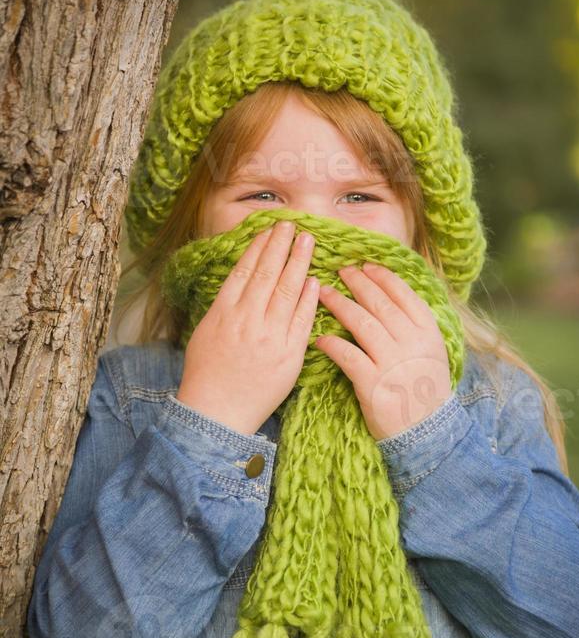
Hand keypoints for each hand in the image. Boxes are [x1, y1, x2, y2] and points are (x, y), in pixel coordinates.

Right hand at [175, 219, 318, 434]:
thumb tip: (242, 281)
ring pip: (287, 291)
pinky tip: (314, 280)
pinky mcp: (288, 355)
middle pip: (268, 274)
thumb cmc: (206, 374)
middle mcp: (246, 320)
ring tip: (308, 242)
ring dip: (299, 263)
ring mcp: (269, 337)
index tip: (269, 231)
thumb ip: (225, 306)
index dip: (259, 248)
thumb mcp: (205, 332)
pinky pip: (301, 321)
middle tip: (293, 226)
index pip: (244, 271)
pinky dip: (308, 298)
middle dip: (281, 246)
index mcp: (223, 313)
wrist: (216, 412)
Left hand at [314, 261, 453, 440]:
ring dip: (340, 305)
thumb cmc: (424, 390)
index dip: (382, 277)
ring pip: (361, 323)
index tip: (366, 266)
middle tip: (341, 271)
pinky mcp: (372, 384)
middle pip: (379, 303)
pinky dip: (331, 344)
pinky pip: (347, 355)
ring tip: (325, 294)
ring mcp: (392, 363)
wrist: (426, 432)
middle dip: (357, 283)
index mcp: (428, 332)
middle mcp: (411, 343)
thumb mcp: (431, 352)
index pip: (403, 294)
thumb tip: (392, 295)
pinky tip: (319, 339)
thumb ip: (415, 326)